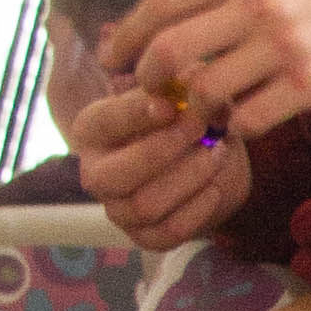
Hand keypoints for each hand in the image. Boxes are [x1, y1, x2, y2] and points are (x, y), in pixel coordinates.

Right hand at [71, 78, 251, 250]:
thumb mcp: (182, 93)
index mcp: (93, 129)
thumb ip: (185, 82)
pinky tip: (215, 188)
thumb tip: (196, 74)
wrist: (205, 162)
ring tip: (217, 155)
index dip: (136, 115)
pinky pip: (167, 233)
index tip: (172, 105)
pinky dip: (196, 211)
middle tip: (202, 128)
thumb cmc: (183, 118)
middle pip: (116, 174)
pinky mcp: (144, 236)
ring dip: (187, 178)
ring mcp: (117, 209)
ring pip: (144, 205)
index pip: (106, 122)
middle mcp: (95, 172)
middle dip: (164, 150)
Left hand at [111, 0, 310, 133]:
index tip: (113, 59)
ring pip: (206, 90)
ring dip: (198, 111)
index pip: (163, 1)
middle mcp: (261, 1)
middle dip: (149, 81)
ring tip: (210, 114)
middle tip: (152, 98)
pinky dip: (241, 129)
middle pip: (170, 50)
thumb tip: (178, 21)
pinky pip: (250, 118)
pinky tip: (250, 125)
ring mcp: (286, 44)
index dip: (127, 36)